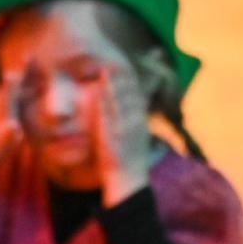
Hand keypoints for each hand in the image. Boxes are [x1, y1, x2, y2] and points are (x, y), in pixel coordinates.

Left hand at [89, 63, 153, 205]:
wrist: (127, 181)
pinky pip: (109, 110)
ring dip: (114, 82)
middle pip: (130, 94)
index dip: (132, 83)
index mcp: (141, 124)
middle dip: (124, 78)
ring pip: (120, 98)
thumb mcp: (138, 142)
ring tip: (107, 68)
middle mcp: (135, 122)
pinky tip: (101, 86)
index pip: (138, 98)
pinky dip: (106, 96)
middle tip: (116, 62)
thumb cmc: (130, 164)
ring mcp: (124, 126)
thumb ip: (135, 128)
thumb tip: (136, 116)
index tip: (127, 70)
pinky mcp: (113, 132)